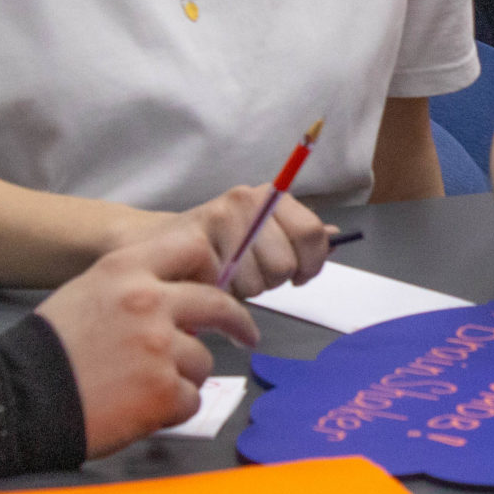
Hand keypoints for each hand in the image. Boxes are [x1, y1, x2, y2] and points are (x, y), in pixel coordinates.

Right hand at [36, 223, 259, 459]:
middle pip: (218, 303)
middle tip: (244, 335)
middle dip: (237, 323)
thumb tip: (184, 296)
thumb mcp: (89, 289)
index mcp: (126, 270)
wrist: (19, 399)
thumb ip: (138, 284)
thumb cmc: (53, 347)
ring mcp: (159, 347)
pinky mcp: (163, 392)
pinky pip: (191, 399)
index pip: (194, 246)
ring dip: (184, 375)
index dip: (210, 267)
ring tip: (144, 384)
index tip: (216, 284)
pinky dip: (172, 407)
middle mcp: (149, 301)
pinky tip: (141, 407)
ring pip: (203, 360)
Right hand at [180, 184, 332, 298]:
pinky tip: (210, 283)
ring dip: (244, 292)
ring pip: (256, 282)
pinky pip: (227, 288)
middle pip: (285, 264)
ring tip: (227, 277)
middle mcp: (248, 199)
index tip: (300, 277)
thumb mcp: (263, 233)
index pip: (312, 233)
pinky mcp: (196, 240)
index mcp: (271, 196)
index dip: (312, 264)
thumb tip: (337, 235)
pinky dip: (221, 296)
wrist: (156, 242)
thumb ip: (297, 236)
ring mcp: (221, 217)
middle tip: (251, 275)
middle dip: (271, 282)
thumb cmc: (216, 244)